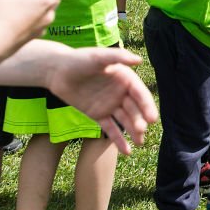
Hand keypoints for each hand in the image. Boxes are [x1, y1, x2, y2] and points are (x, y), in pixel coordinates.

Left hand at [43, 47, 157, 154]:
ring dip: (134, 131)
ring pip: (125, 120)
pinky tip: (127, 151)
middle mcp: (121, 93)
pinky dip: (119, 140)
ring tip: (139, 143)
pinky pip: (110, 129)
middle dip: (139, 120)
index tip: (152, 119)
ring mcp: (110, 105)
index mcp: (126, 79)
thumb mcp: (97, 57)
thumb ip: (117, 57)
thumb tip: (139, 60)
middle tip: (141, 130)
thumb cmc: (78, 60)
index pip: (140, 94)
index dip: (147, 106)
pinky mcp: (98, 115)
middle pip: (134, 109)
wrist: (56, 72)